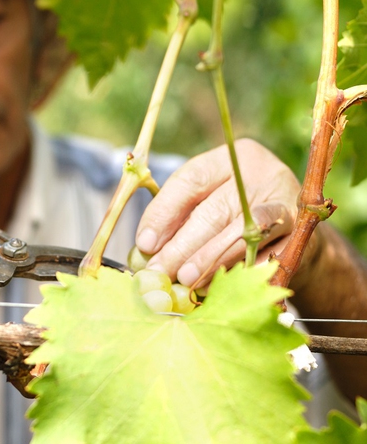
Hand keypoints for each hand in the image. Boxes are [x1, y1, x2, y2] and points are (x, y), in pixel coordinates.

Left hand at [135, 139, 299, 287]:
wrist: (293, 227)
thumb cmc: (234, 212)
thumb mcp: (207, 200)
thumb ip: (178, 217)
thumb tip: (145, 250)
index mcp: (231, 158)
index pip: (191, 179)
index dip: (164, 212)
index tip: (144, 243)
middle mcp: (260, 173)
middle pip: (214, 211)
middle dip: (182, 245)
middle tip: (159, 270)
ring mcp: (284, 201)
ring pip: (239, 234)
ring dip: (207, 261)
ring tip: (183, 280)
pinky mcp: (300, 232)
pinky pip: (263, 254)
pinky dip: (235, 271)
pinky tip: (213, 285)